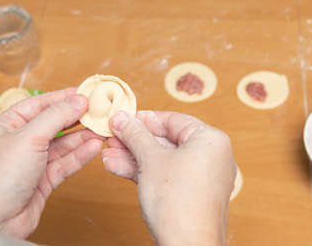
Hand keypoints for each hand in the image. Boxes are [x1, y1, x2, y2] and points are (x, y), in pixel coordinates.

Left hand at [0, 88, 103, 237]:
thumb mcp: (28, 138)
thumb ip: (55, 118)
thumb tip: (77, 100)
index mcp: (6, 124)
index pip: (38, 104)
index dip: (62, 97)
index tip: (84, 92)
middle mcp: (18, 141)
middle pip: (52, 124)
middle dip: (75, 118)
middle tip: (97, 110)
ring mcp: (31, 162)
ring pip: (61, 145)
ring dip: (81, 137)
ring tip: (101, 129)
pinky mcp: (41, 180)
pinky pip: (63, 163)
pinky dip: (78, 155)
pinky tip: (93, 147)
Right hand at [102, 111, 235, 245]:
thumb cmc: (178, 201)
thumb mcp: (150, 158)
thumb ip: (135, 134)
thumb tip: (121, 117)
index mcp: (210, 140)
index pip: (173, 120)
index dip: (144, 118)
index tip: (123, 117)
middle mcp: (210, 156)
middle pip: (165, 140)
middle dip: (134, 140)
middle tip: (113, 136)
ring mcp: (200, 177)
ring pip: (161, 159)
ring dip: (132, 156)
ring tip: (108, 153)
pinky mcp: (189, 194)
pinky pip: (164, 174)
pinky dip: (142, 171)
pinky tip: (117, 167)